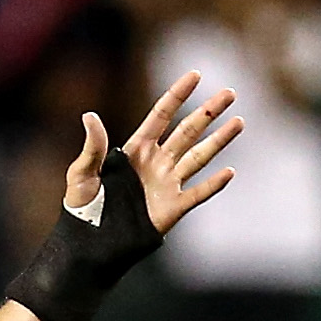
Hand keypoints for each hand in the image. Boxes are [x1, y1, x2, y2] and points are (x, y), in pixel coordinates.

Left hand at [66, 71, 243, 235]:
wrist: (91, 245)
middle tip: (229, 92)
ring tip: (239, 122)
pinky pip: (198, 194)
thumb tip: (90, 116)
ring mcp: (167, 184)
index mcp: (136, 150)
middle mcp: (156, 162)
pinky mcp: (172, 208)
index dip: (178, 94)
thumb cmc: (81, 209)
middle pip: (188, 130)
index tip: (195, 75)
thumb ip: (92, 147)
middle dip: (209, 111)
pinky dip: (214, 184)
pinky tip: (230, 172)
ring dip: (220, 140)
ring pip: (200, 156)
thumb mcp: (82, 173)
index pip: (162, 115)